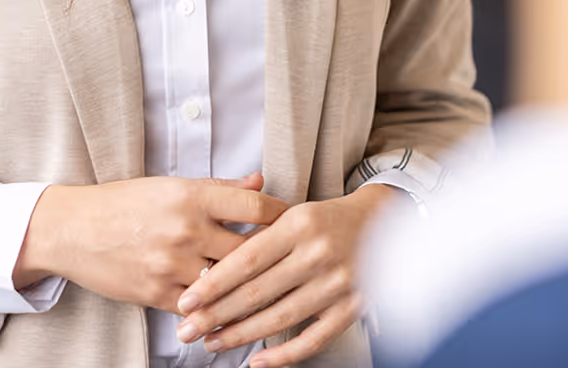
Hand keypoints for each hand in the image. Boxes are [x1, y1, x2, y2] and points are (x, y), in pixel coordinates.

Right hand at [14, 172, 287, 312]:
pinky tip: (236, 313)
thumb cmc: (124, 202)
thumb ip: (219, 188)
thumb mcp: (171, 185)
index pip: (254, 209)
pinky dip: (218, 310)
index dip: (283, 217)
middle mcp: (186, 229)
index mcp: (191, 195)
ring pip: (228, 284)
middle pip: (249, 251)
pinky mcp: (157, 293)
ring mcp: (172, 264)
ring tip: (277, 292)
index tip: (299, 223)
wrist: (74, 228)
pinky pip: (200, 307)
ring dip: (250, 290)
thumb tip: (258, 183)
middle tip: (297, 262)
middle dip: (275, 258)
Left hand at [173, 184, 407, 366]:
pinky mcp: (352, 308)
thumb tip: (216, 268)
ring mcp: (336, 284)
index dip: (214, 283)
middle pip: (258, 292)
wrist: (380, 224)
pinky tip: (258, 361)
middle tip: (188, 329)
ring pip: (280, 318)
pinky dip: (284, 354)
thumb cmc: (325, 219)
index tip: (187, 300)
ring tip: (212, 343)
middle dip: (217, 314)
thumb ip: (260, 237)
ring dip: (241, 335)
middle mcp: (317, 254)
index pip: (246, 259)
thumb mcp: (292, 214)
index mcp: (298, 224)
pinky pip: (313, 338)